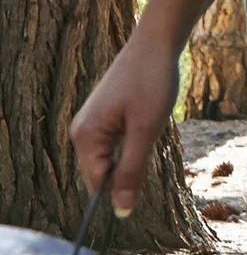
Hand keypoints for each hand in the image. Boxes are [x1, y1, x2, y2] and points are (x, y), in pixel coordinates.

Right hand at [71, 33, 183, 218]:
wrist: (157, 42)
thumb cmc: (152, 83)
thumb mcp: (146, 131)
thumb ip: (131, 171)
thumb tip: (121, 211)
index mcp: (85, 137)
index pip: (98, 183)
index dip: (123, 187)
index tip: (148, 167)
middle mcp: (81, 131)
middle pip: (105, 171)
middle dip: (130, 165)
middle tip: (150, 134)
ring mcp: (92, 123)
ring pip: (114, 156)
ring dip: (136, 150)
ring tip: (148, 120)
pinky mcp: (105, 115)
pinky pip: (119, 142)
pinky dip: (136, 138)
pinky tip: (148, 115)